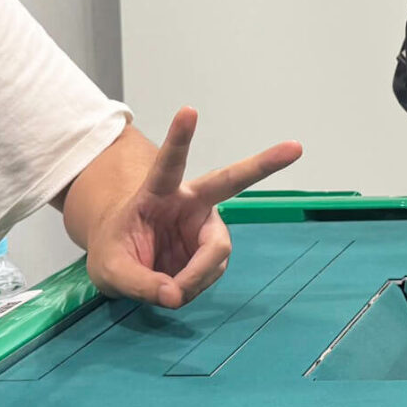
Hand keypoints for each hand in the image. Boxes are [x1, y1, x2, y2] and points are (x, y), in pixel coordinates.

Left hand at [87, 107, 303, 308]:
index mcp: (157, 192)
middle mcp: (189, 202)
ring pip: (216, 250)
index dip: (179, 138)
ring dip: (197, 276)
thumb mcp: (111, 270)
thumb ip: (140, 283)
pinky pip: (210, 272)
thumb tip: (175, 296)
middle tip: (295, 148)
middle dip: (263, 164)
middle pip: (230, 181)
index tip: (189, 110)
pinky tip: (178, 288)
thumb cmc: (114, 251)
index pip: (169, 164)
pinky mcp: (210, 248)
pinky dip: (194, 286)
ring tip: (173, 292)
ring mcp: (204, 225)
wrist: (122, 260)